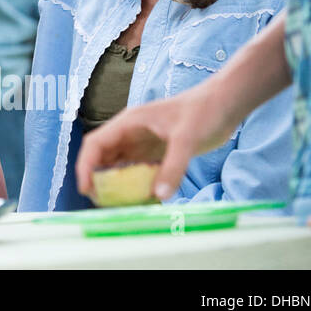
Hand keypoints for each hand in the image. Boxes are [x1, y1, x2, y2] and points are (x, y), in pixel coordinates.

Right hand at [75, 80, 237, 203]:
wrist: (225, 104)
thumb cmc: (203, 111)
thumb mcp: (187, 138)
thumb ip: (173, 167)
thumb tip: (159, 195)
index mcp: (128, 123)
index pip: (95, 144)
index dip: (86, 166)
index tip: (86, 188)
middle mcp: (130, 134)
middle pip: (102, 158)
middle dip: (98, 179)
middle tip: (102, 203)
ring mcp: (143, 144)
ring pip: (119, 167)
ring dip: (116, 185)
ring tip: (118, 205)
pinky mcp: (157, 153)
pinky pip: (139, 172)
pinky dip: (137, 186)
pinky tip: (143, 200)